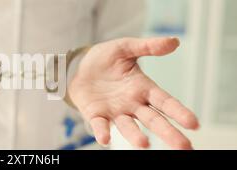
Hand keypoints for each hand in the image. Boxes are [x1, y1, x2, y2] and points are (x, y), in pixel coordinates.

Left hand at [69, 37, 199, 149]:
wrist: (79, 66)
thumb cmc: (106, 58)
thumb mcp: (126, 47)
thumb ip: (148, 47)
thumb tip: (174, 42)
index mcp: (143, 88)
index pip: (165, 101)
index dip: (179, 112)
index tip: (194, 124)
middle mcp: (132, 104)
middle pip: (153, 120)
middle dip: (168, 133)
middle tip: (184, 147)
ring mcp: (115, 111)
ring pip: (128, 126)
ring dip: (135, 135)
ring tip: (143, 144)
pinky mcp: (96, 115)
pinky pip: (100, 125)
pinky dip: (103, 132)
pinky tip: (105, 139)